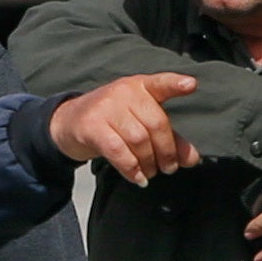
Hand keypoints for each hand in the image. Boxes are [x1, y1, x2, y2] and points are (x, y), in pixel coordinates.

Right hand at [46, 70, 198, 181]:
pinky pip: (118, 151)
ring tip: (151, 172)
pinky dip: (132, 169)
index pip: (161, 83)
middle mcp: (124, 92)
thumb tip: (192, 159)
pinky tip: (138, 178)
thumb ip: (169, 138)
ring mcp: (106, 107)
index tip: (191, 85)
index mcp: (140, 86)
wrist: (69, 122)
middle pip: (156, 124)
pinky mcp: (92, 126)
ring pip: (138, 140)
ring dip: (149, 163)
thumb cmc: (112, 122)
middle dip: (166, 151)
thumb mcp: (140, 123)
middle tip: (168, 168)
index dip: (176, 84)